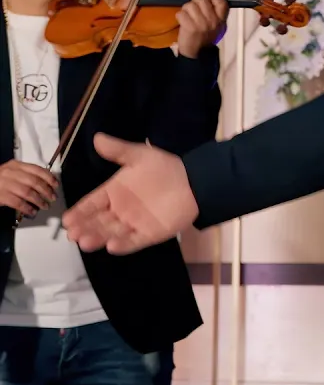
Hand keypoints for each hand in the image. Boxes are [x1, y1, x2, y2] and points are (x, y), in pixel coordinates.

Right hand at [0, 159, 56, 217]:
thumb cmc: (0, 180)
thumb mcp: (12, 172)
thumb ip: (26, 175)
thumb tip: (46, 183)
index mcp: (15, 165)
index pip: (37, 169)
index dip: (49, 178)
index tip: (56, 185)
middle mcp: (10, 173)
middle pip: (34, 182)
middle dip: (46, 191)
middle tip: (52, 197)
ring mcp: (4, 184)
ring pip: (28, 192)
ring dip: (39, 200)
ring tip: (45, 205)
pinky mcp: (1, 195)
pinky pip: (18, 202)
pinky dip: (27, 207)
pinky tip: (32, 211)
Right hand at [62, 134, 197, 253]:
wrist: (195, 180)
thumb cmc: (165, 167)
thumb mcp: (140, 156)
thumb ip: (119, 150)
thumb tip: (97, 137)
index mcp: (114, 192)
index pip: (92, 203)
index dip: (80, 212)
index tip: (67, 220)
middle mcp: (120, 210)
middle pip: (98, 221)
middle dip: (85, 228)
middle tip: (72, 234)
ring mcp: (134, 223)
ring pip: (111, 232)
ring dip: (98, 237)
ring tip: (85, 242)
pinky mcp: (150, 233)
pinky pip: (134, 241)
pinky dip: (123, 244)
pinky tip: (112, 246)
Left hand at [175, 0, 228, 58]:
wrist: (197, 53)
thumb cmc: (206, 36)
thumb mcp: (217, 25)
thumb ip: (215, 12)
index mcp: (221, 19)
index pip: (220, 1)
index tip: (208, 4)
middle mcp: (213, 20)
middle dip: (195, 3)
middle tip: (194, 11)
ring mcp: (202, 24)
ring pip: (189, 5)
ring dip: (186, 10)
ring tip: (188, 17)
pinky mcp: (190, 27)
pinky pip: (181, 13)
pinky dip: (179, 16)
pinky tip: (183, 22)